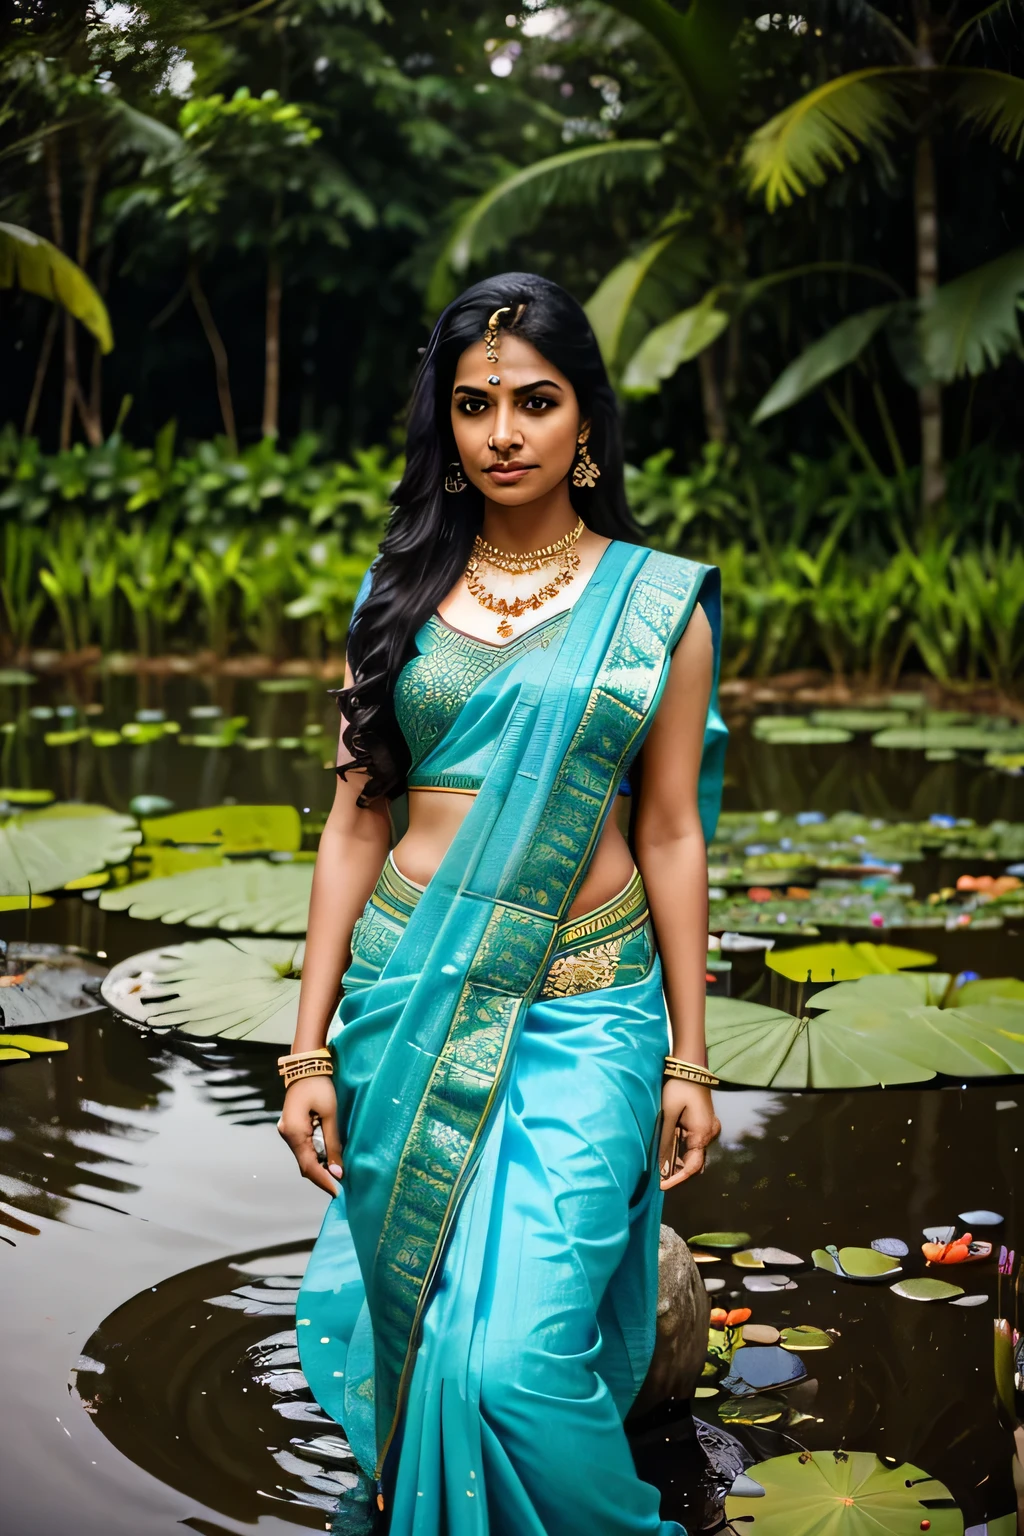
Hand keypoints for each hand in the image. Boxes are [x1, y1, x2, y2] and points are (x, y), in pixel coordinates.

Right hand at [277, 1074, 343, 1196]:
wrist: (306, 1065)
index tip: (338, 1193)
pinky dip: (316, 1156)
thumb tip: (337, 1172)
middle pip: (305, 1164)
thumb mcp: (330, 1116)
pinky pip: (304, 1148)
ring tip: (338, 1177)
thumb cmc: (320, 1087)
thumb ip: (333, 1144)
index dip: (324, 1181)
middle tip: (341, 1188)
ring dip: (320, 1167)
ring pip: (304, 1157)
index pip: (309, 1166)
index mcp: (294, 1133)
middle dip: (322, 1177)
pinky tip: (328, 1161)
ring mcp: (288, 1131)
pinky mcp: (292, 1127)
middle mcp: (287, 1135)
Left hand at [658, 1078, 719, 1189]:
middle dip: (676, 1171)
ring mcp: (708, 1127)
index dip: (677, 1178)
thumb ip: (666, 1140)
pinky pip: (693, 1142)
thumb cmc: (678, 1088)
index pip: (691, 1166)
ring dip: (678, 1160)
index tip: (662, 1186)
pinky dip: (682, 1149)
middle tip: (658, 1179)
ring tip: (659, 1168)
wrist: (690, 1067)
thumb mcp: (669, 1114)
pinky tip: (668, 1152)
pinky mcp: (703, 1122)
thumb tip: (661, 1164)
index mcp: (702, 1133)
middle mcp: (709, 1133)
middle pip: (694, 1161)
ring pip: (693, 1152)